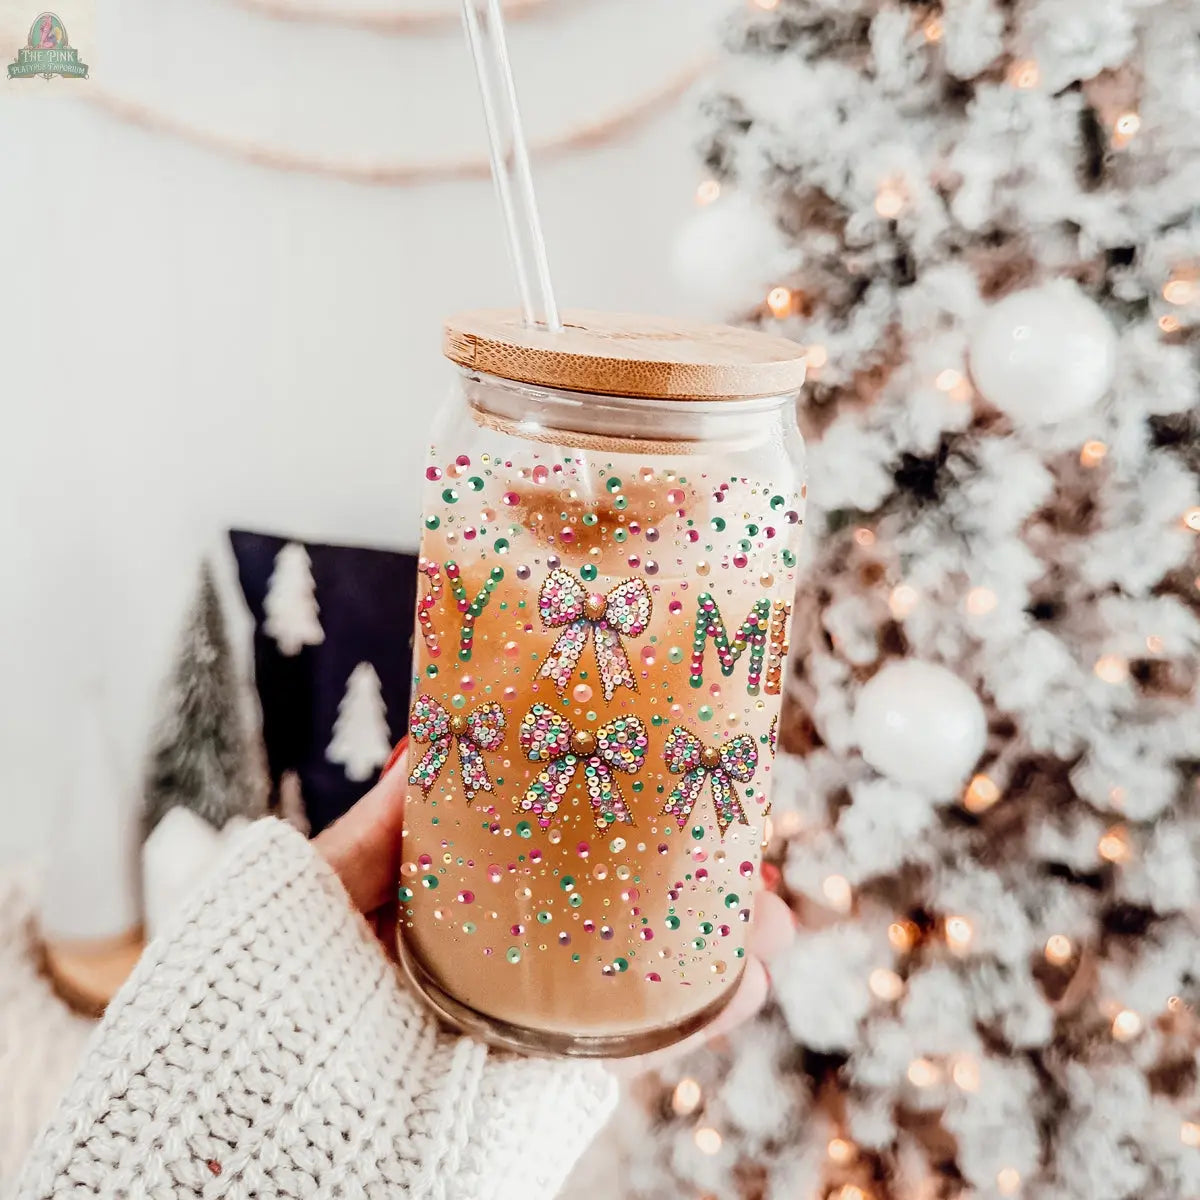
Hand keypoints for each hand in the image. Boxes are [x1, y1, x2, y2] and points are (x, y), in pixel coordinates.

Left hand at [314, 741, 793, 1057]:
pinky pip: (626, 1049)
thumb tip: (429, 738)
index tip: (680, 784)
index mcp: (462, 905)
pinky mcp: (538, 1078)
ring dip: (716, 949)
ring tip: (774, 921)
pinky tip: (742, 988)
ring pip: (642, 977)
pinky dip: (691, 1021)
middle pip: (620, 911)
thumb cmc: (275, 982)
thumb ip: (380, 824)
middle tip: (752, 852)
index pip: (561, 854)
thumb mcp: (324, 886)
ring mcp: (530, 1019)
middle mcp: (507, 960)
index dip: (626, 822)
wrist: (262, 1100)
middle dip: (694, 883)